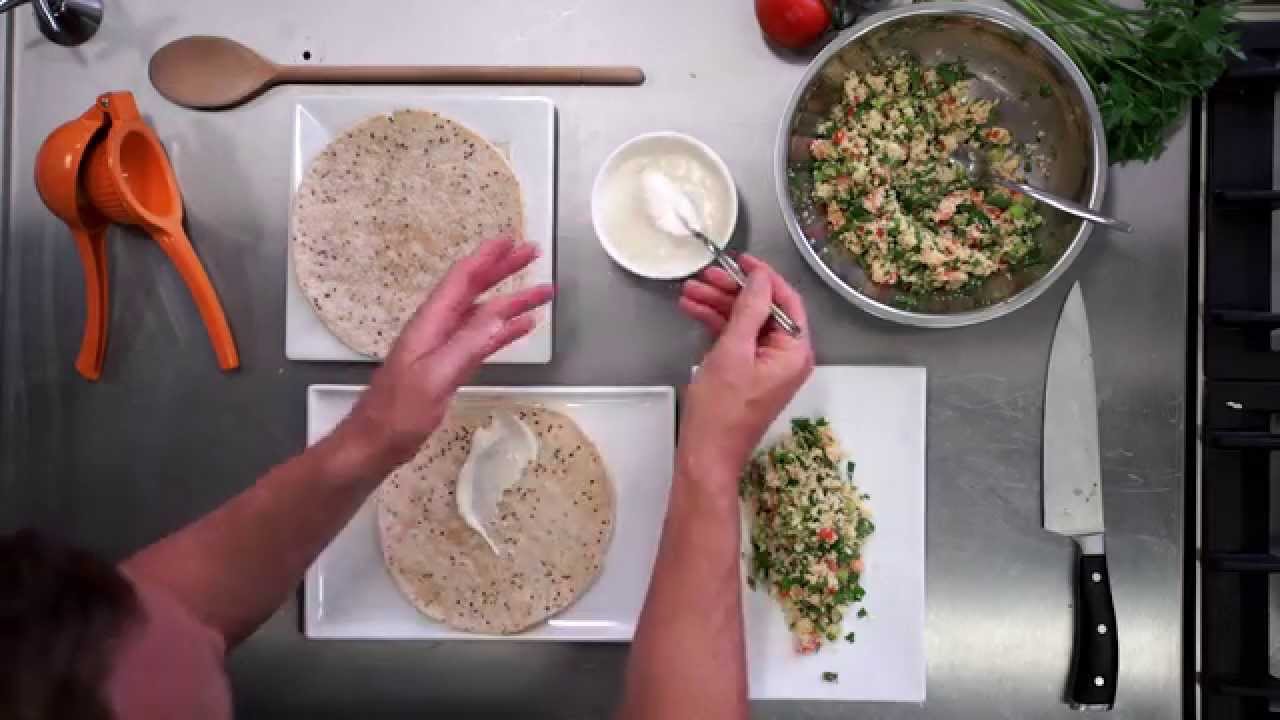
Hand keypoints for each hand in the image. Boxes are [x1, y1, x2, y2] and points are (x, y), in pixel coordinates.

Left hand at [345, 236, 553, 465]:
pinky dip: (504, 331)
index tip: (512, 240)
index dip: (487, 258)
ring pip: (483, 315)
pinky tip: (524, 328)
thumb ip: (467, 344)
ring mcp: (443, 349)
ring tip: (543, 292)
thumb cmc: (399, 414)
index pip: (462, 280)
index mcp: (430, 324)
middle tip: (534, 254)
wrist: (374, 444)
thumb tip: (501, 313)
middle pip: (474, 291)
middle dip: (504, 270)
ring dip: (511, 301)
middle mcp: (437, 329)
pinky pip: (482, 341)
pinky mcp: (449, 368)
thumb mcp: (435, 378)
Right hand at [677, 255, 813, 478]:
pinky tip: (693, 310)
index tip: (741, 259)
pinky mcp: (748, 373)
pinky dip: (715, 324)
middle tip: (705, 276)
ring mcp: (767, 366)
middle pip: (763, 309)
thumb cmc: (721, 411)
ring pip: (745, 322)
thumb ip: (749, 309)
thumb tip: (761, 277)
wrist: (706, 455)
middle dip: (733, 290)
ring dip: (718, 304)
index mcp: (794, 352)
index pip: (787, 301)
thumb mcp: (733, 352)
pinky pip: (736, 339)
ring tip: (690, 291)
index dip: (764, 277)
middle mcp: (787, 357)